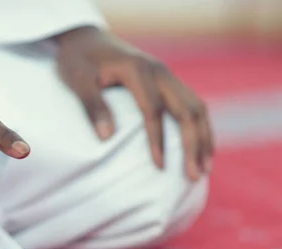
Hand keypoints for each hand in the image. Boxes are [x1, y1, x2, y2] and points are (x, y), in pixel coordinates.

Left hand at [56, 27, 212, 180]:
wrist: (85, 39)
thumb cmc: (78, 62)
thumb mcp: (77, 81)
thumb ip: (92, 106)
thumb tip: (106, 137)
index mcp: (138, 71)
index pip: (153, 110)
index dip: (158, 140)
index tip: (159, 167)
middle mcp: (159, 71)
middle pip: (186, 110)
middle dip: (193, 145)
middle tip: (194, 177)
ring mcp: (167, 75)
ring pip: (196, 107)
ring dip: (203, 138)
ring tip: (205, 170)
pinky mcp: (167, 81)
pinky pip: (192, 104)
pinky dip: (201, 127)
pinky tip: (202, 149)